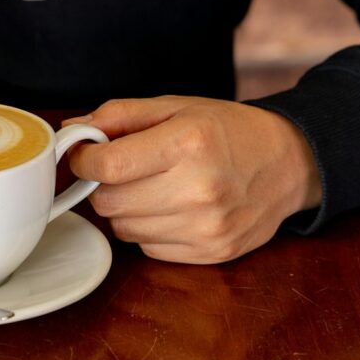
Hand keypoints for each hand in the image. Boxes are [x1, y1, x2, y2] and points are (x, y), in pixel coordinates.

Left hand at [67, 96, 321, 263]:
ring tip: (151, 186)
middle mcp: (198, 189)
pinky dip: (147, 229)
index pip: (108, 166)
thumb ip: (118, 115)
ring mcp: (207, 227)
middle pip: (108, 201)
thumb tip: (71, 129)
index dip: (83, 160)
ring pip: (123, 229)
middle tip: (122, 168)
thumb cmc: (226, 130)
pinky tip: (170, 207)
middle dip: (103, 183)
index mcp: (187, 143)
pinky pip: (147, 248)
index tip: (84, 153)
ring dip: (125, 208)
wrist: (288, 163)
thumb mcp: (174, 106)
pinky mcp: (212, 253)